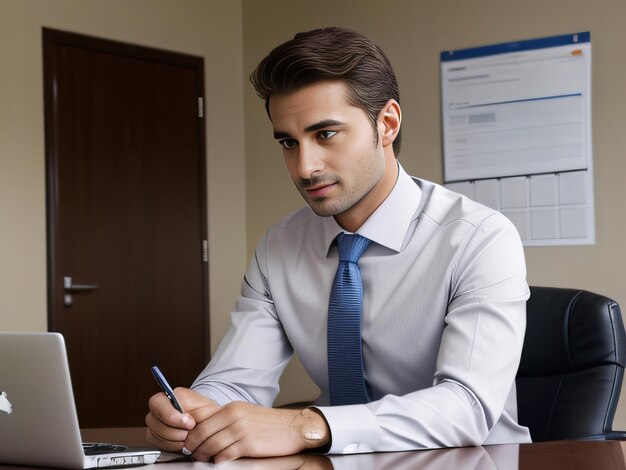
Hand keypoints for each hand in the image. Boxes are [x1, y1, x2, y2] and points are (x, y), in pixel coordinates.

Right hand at [145, 387, 219, 452]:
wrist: (206, 422)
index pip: (157, 403)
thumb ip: (192, 405)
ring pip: (157, 436)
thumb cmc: (204, 411)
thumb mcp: (203, 404)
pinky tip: (182, 441)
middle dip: (177, 431)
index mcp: (168, 396)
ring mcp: (154, 424)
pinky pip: (159, 444)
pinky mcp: (155, 437)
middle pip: (155, 423)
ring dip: (176, 439)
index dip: (171, 416)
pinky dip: (173, 446)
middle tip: (191, 430)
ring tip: (188, 435)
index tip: (189, 422)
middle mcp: (157, 410)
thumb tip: (184, 419)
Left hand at [183, 402, 329, 462]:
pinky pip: (226, 455)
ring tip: (203, 459)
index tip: (189, 442)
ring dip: (204, 455)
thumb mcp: (247, 413)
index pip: (203, 420)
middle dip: (194, 446)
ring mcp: (241, 430)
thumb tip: (210, 431)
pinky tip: (219, 462)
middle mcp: (235, 416)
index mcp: (232, 408)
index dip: (192, 434)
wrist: (294, 427)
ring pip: (212, 444)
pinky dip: (219, 460)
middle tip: (192, 454)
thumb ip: (229, 419)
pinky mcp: (249, 444)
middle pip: (203, 433)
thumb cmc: (271, 424)